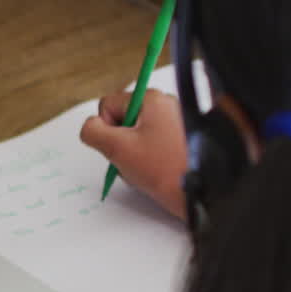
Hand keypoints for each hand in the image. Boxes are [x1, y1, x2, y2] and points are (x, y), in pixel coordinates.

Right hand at [80, 89, 187, 218]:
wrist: (200, 193)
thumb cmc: (166, 170)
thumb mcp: (118, 149)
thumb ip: (93, 132)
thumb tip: (90, 126)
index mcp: (151, 99)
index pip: (108, 105)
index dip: (107, 129)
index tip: (120, 146)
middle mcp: (165, 104)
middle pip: (123, 120)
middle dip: (121, 143)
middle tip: (135, 160)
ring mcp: (174, 121)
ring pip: (135, 134)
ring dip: (133, 153)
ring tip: (148, 168)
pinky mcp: (180, 137)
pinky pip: (151, 143)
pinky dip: (148, 158)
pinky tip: (156, 171)